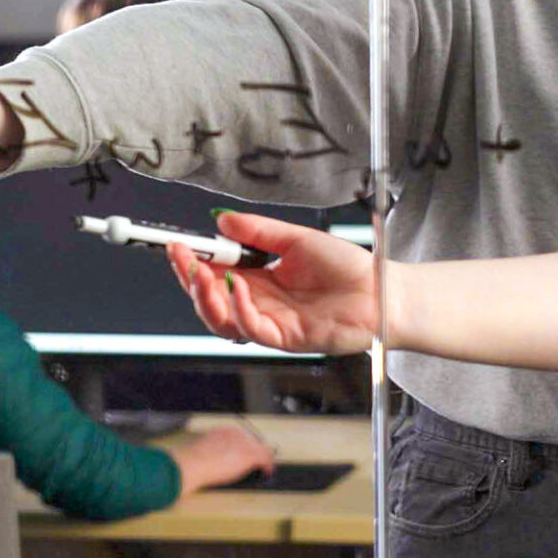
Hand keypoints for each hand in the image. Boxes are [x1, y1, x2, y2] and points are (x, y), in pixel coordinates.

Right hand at [166, 212, 379, 356]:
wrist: (382, 292)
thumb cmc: (346, 267)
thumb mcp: (296, 239)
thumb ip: (259, 231)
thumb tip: (221, 220)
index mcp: (258, 278)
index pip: (213, 272)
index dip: (192, 261)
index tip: (176, 243)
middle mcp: (258, 302)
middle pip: (209, 300)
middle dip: (190, 280)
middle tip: (183, 258)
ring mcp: (270, 322)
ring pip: (222, 321)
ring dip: (207, 299)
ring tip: (203, 275)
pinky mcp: (285, 338)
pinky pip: (253, 329)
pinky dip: (240, 310)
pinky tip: (238, 288)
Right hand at [167, 425, 276, 492]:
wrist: (193, 464)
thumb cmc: (193, 460)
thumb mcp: (204, 449)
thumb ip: (214, 450)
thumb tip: (215, 459)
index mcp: (225, 431)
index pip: (242, 438)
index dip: (245, 448)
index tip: (244, 457)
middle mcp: (237, 434)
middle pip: (253, 443)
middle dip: (255, 454)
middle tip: (256, 464)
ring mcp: (244, 444)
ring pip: (261, 450)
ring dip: (263, 459)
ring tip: (265, 468)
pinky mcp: (249, 455)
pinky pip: (264, 459)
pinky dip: (267, 466)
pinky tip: (267, 471)